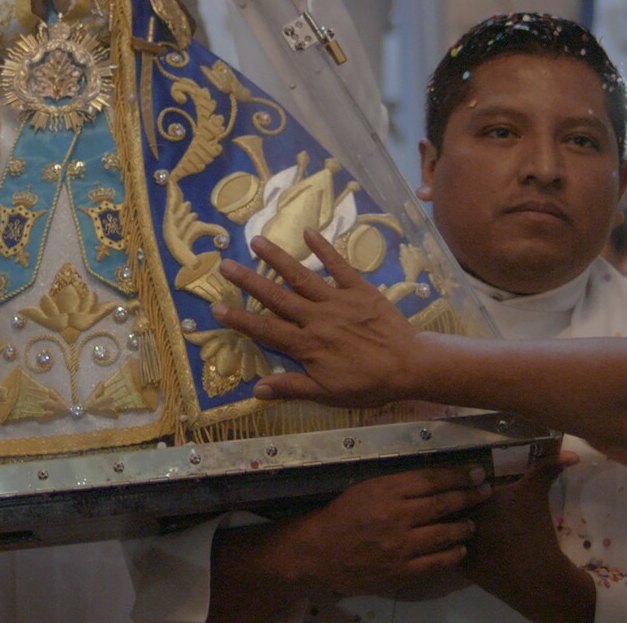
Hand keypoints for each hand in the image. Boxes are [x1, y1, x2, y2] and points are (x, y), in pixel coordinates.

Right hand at [213, 230, 436, 407]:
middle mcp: (316, 317)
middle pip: (276, 297)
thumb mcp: (327, 393)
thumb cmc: (368, 383)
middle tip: (224, 265)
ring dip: (278, 258)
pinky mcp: (358, 289)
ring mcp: (337, 300)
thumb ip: (291, 387)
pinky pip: (339, 266)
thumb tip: (255, 390)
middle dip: (249, 281)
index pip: (266, 330)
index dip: (240, 320)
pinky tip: (309, 232)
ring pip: (301, 276)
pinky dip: (325, 248)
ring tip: (256, 240)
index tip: (216, 307)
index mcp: (306, 345)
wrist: (409, 365)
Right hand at [213, 466, 484, 616]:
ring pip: (445, 534)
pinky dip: (453, 554)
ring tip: (473, 523)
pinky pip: (437, 562)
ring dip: (464, 526)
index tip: (476, 473)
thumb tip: (436, 480)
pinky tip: (460, 549)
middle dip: (469, 497)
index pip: (431, 479)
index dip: (458, 476)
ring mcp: (401, 546)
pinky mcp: (401, 571)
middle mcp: (396, 516)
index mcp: (386, 491)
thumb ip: (399, 485)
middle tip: (486, 492)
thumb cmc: (341, 515)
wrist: (318, 553)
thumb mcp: (366, 489)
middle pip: (444, 504)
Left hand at [459, 451, 592, 622]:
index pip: (453, 482)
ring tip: (448, 518)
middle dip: (445, 499)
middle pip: (443, 503)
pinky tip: (455, 541)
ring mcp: (455, 541)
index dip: (455, 480)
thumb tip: (572, 453)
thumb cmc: (535, 532)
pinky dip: (448, 544)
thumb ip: (547, 468)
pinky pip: (445, 550)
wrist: (537, 578)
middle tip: (449, 496)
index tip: (462, 480)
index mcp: (472, 497)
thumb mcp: (538, 495)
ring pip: (440, 525)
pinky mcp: (457, 564)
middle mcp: (459, 516)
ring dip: (443, 522)